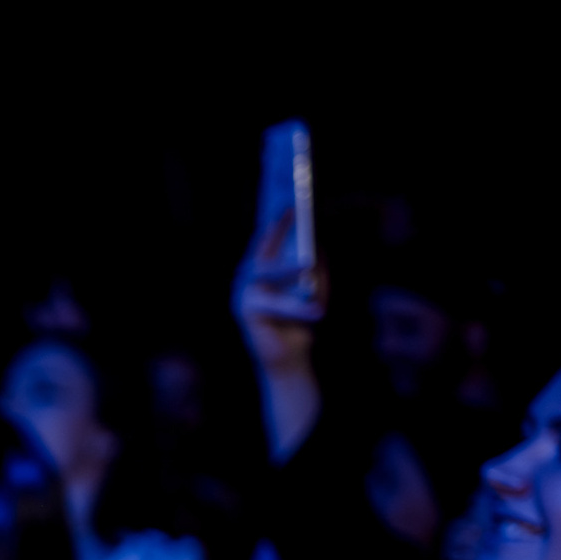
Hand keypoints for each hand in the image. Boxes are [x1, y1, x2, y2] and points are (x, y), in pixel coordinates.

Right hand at [233, 208, 326, 373]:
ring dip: (287, 269)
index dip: (277, 221)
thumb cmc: (301, 320)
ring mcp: (243, 296)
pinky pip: (275, 305)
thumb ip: (314, 266)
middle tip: (291, 212)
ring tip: (307, 264)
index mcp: (259, 270)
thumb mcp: (315, 287)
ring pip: (266, 274)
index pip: (266, 239)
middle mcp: (246, 280)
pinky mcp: (248, 315)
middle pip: (262, 251)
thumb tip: (316, 242)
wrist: (288, 358)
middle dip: (276, 231)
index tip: (289, 201)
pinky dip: (296, 309)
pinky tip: (317, 311)